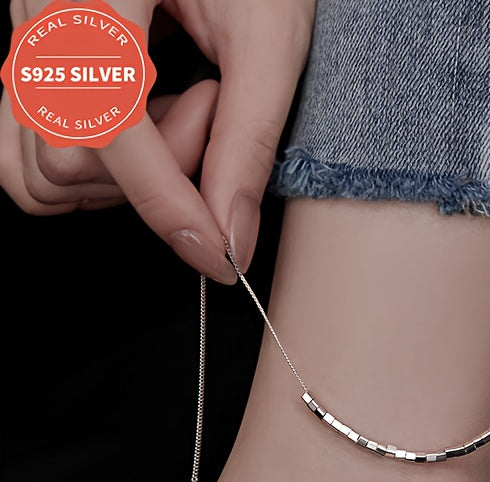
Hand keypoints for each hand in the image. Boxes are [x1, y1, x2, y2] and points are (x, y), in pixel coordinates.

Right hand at [0, 0, 315, 281]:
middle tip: (213, 111)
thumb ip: (246, 142)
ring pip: (48, 167)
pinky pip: (36, 154)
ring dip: (133, 168)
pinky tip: (148, 122)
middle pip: (71, 159)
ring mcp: (27, 41)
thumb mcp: (266, 36)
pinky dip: (100, 167)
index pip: (109, 132)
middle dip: (161, 168)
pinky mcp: (38, 63)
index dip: (170, 208)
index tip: (219, 254)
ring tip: (184, 102)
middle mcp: (37, 16)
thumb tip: (230, 236)